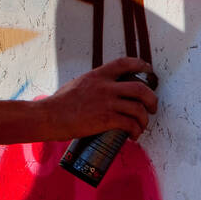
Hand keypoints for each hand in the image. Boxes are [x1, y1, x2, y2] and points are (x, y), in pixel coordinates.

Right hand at [40, 56, 158, 141]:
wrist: (48, 116)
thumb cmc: (59, 104)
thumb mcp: (77, 85)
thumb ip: (93, 85)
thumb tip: (104, 93)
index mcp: (97, 76)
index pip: (124, 63)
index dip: (140, 65)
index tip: (148, 70)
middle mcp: (104, 87)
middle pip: (140, 88)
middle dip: (152, 99)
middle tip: (152, 108)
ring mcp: (106, 103)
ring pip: (139, 109)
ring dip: (144, 120)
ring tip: (141, 126)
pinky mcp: (106, 119)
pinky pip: (130, 124)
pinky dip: (136, 131)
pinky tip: (133, 136)